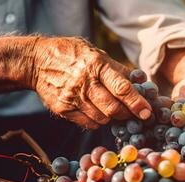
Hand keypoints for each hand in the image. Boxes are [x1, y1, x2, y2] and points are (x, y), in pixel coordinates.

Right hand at [32, 37, 150, 128]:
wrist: (37, 61)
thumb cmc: (73, 55)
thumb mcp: (97, 53)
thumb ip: (118, 69)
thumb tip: (141, 81)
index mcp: (96, 64)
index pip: (121, 88)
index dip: (137, 102)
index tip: (147, 112)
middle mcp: (84, 82)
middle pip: (113, 108)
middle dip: (128, 114)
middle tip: (134, 113)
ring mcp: (72, 97)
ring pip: (102, 119)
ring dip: (113, 118)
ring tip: (115, 109)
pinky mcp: (63, 109)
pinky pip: (89, 123)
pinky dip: (99, 121)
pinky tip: (99, 111)